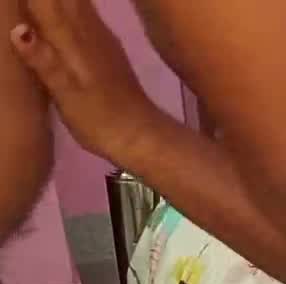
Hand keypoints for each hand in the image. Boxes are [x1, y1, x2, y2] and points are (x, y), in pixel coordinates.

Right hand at [10, 0, 165, 161]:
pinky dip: (70, 4)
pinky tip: (62, 8)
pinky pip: (85, 11)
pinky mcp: (108, 47)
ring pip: (77, 2)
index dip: (33, 0)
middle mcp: (89, 31)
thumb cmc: (99, 119)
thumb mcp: (66, 96)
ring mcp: (102, 38)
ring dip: (59, 0)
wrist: (140, 135)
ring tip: (38, 5)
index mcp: (74, 41)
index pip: (47, 3)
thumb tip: (19, 30)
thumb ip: (44, 62)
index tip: (12, 2)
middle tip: (22, 4)